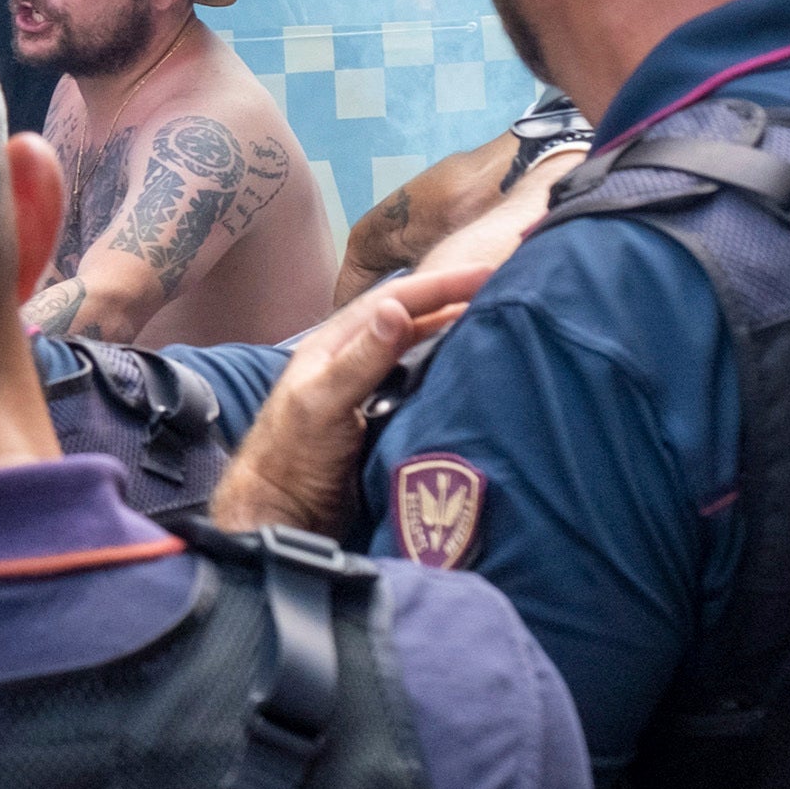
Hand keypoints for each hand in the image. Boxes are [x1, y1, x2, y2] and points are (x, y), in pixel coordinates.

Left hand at [205, 265, 486, 537]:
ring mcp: (368, 389)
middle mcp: (352, 360)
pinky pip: (421, 381)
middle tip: (506, 288)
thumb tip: (397, 309)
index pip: (393, 300)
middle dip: (453, 299)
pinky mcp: (383, 419)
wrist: (283, 515)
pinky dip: (447, 368)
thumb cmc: (292, 458)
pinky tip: (473, 369)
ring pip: (417, 348)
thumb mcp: (323, 402)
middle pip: (409, 318)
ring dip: (453, 331)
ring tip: (497, 320)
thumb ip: (360, 359)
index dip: (440, 285)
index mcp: (333, 345)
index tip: (488, 273)